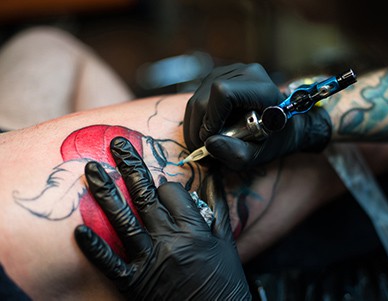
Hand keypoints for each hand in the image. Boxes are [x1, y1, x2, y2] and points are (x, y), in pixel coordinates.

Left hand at [74, 137, 250, 300]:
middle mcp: (170, 239)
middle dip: (131, 167)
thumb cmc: (223, 280)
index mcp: (194, 228)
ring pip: (124, 220)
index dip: (166, 186)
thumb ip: (218, 205)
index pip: (171, 192)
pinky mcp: (134, 283)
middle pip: (146, 195)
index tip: (164, 191)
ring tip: (92, 170)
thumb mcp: (226, 241)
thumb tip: (213, 175)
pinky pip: (111, 263)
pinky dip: (95, 248)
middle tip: (117, 144)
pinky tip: (79, 231)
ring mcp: (150, 260)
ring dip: (106, 193)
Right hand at [183, 63, 331, 169]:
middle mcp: (246, 73)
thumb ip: (237, 153)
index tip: (210, 139)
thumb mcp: (260, 154)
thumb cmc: (274, 139)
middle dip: (198, 127)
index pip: (223, 92)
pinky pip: (197, 96)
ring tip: (203, 143)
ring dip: (194, 124)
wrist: (283, 123)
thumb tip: (208, 143)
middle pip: (205, 97)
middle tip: (201, 149)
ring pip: (197, 97)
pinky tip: (205, 132)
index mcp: (262, 89)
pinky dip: (196, 118)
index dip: (211, 118)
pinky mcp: (219, 75)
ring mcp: (231, 71)